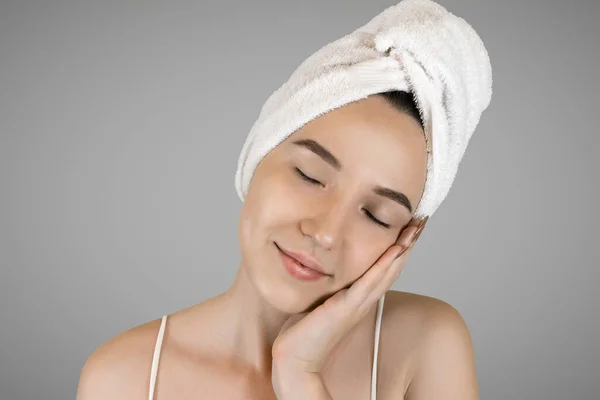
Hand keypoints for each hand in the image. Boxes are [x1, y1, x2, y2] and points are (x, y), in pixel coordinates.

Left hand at [271, 216, 428, 395]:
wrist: (296, 359)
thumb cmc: (303, 332)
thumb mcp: (319, 300)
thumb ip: (327, 286)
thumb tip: (320, 265)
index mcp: (358, 297)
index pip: (383, 268)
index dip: (397, 248)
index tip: (408, 227)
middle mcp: (363, 300)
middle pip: (392, 267)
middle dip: (407, 243)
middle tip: (420, 221)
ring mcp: (357, 304)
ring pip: (387, 271)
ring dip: (402, 249)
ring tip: (414, 228)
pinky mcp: (347, 307)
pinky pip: (369, 282)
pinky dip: (384, 265)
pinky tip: (394, 249)